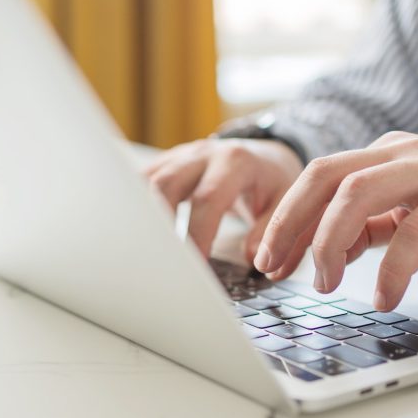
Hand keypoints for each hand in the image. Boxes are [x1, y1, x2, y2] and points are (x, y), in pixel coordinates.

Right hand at [145, 138, 303, 258]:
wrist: (264, 152)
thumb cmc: (271, 179)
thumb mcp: (283, 200)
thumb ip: (270, 230)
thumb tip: (254, 259)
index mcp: (235, 162)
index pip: (208, 199)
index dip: (197, 234)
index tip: (194, 265)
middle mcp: (204, 154)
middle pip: (166, 184)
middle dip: (159, 224)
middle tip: (161, 260)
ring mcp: (181, 156)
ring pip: (147, 181)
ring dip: (142, 216)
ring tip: (143, 249)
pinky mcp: (167, 163)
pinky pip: (141, 181)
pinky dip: (135, 205)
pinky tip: (133, 230)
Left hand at [253, 132, 417, 310]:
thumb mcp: (411, 217)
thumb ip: (369, 227)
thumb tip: (327, 251)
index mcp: (385, 155)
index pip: (318, 178)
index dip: (284, 218)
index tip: (265, 258)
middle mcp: (405, 153)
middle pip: (326, 176)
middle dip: (290, 224)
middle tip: (276, 268)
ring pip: (359, 193)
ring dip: (330, 242)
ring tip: (326, 284)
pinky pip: (416, 230)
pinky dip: (392, 268)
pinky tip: (385, 297)